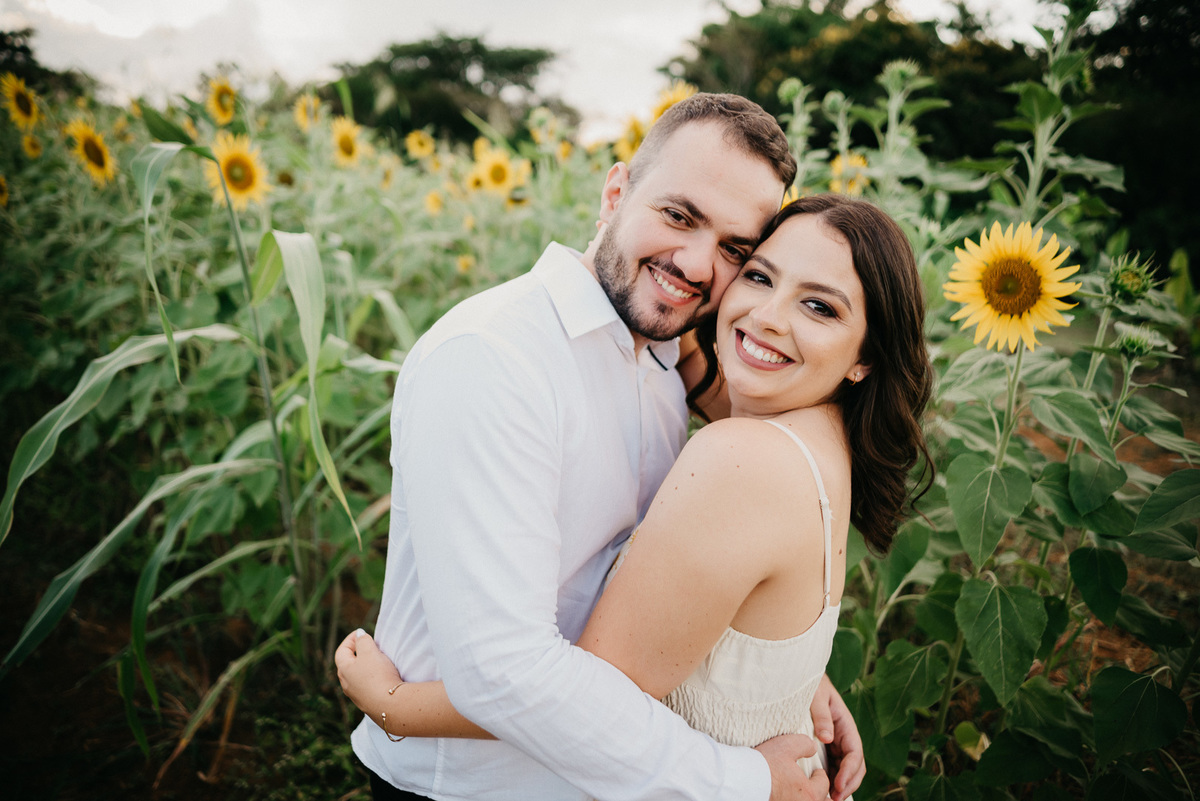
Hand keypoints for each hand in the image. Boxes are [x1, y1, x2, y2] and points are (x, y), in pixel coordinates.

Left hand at [334, 629, 401, 724]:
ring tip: (377, 661)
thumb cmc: (378, 676)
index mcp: (344, 670)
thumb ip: (363, 641)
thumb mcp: (370, 652)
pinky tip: (382, 678)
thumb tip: (359, 635)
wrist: (391, 705)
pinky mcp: (368, 703)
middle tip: (369, 645)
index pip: (341, 651)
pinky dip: (371, 678)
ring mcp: (356, 695)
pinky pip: (366, 686)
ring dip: (364, 667)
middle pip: (347, 664)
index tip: (361, 633)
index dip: (350, 639)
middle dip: (356, 653)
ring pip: (357, 676)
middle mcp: (347, 684)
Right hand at [756, 733, 829, 800]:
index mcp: (810, 793)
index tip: (815, 771)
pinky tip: (783, 794)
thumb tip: (812, 748)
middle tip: (812, 786)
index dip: (820, 774)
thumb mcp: (787, 745)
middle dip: (818, 794)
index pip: (824, 784)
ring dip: (806, 798)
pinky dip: (790, 799)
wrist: (739, 779)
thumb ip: (805, 744)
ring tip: (798, 792)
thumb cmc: (764, 764)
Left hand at [809, 674, 863, 800]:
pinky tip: (825, 789)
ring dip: (842, 785)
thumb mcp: (817, 696)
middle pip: (855, 766)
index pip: (855, 753)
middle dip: (848, 783)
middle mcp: (845, 737)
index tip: (839, 784)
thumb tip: (826, 737)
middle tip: (835, 798)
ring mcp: (837, 743)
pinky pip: (834, 766)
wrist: (805, 679)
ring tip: (830, 798)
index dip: (849, 771)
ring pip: (846, 769)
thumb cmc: (813, 686)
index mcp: (846, 725)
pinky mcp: (827, 747)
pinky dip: (833, 779)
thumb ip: (822, 716)